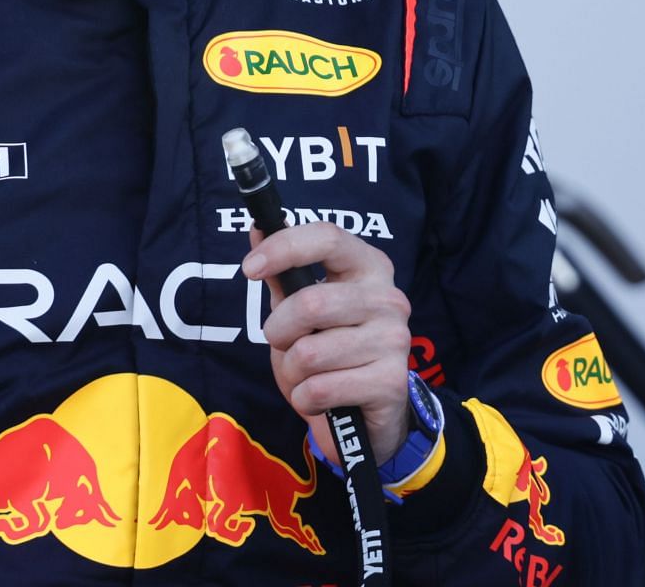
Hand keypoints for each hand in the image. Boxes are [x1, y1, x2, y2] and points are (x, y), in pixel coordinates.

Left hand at [243, 222, 414, 466]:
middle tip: (284, 344)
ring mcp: (395, 339)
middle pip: (310, 302)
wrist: (366, 416)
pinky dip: (305, 400)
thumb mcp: (302, 312)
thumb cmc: (330, 352)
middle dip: (278, 331)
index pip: (329, 238)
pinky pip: (319, 390)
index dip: (285, 248)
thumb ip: (283, 274)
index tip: (250, 269)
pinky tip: (324, 399)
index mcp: (370, 267)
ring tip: (309, 375)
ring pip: (309, 354)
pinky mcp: (391, 382)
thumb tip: (258, 228)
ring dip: (292, 372)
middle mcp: (389, 298)